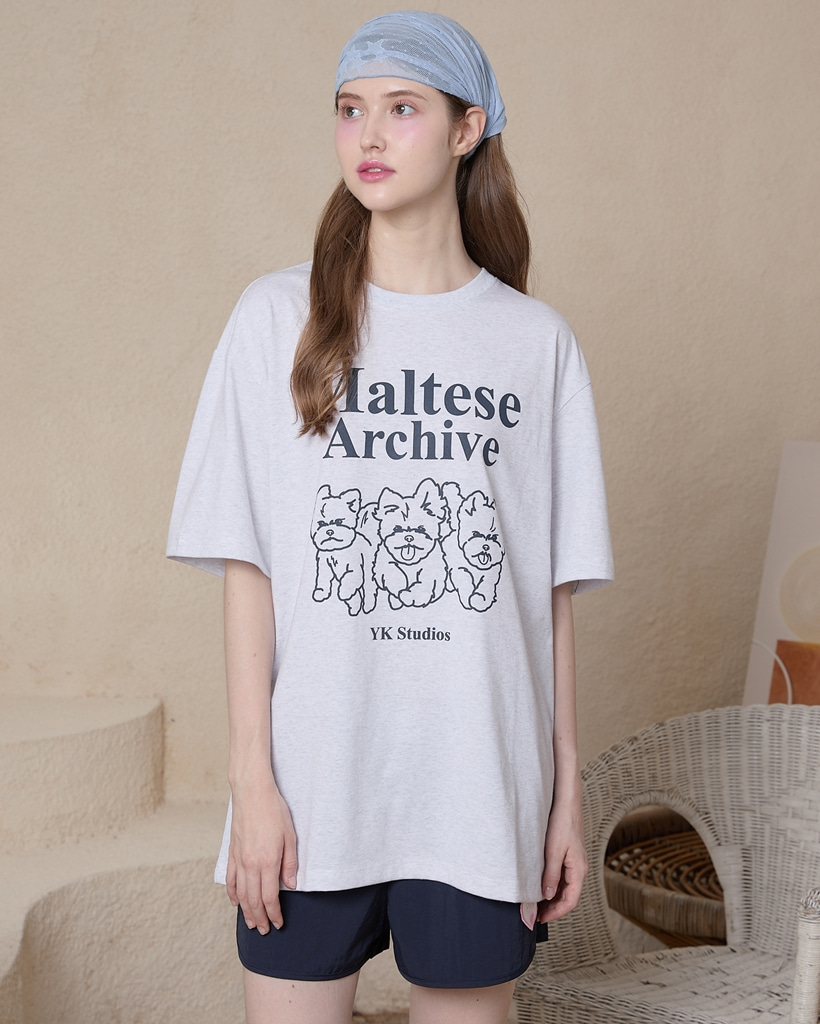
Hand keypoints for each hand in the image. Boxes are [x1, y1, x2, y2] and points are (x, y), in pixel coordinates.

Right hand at [226, 777, 297, 933]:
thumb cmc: (274, 810)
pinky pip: (230, 878)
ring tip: (251, 923)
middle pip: (253, 899)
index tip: (278, 924)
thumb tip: (290, 886)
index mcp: (267, 861)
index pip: (269, 897)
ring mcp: (238, 858)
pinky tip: (235, 901)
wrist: (252, 792)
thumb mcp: (290, 836)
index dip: (274, 913)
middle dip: (260, 917)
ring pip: (240, 893)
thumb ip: (290, 863)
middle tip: (265, 930)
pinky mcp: (232, 852)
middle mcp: (250, 864)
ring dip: (246, 911)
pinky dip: (232, 893)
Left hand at [537, 794, 587, 923]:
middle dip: (554, 908)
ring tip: (537, 903)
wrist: (566, 802)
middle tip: (536, 914)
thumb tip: (548, 895)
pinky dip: (554, 885)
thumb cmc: (561, 823)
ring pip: (566, 888)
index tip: (542, 919)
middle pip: (569, 896)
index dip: (556, 913)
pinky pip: (564, 877)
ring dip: (554, 898)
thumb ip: (551, 874)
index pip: (570, 901)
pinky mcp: (571, 855)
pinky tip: (543, 885)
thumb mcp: (553, 851)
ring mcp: (576, 862)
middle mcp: (580, 868)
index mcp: (579, 869)